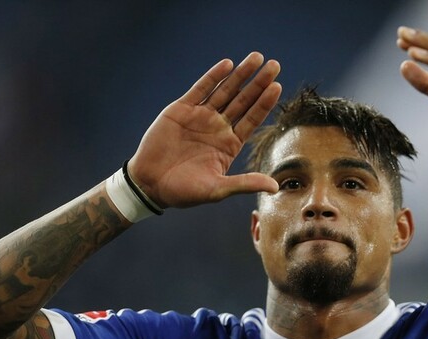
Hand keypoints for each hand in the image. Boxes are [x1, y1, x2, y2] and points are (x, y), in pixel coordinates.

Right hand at [128, 53, 281, 207]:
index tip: (277, 86)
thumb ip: (246, 183)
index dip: (265, 103)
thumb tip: (275, 187)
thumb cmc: (185, 192)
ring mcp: (201, 116)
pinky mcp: (182, 109)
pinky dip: (214, 76)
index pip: (252, 119)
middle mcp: (218, 127)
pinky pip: (201, 89)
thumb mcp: (218, 190)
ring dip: (241, 74)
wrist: (150, 185)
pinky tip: (228, 65)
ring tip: (257, 58)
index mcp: (230, 144)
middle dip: (259, 83)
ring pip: (225, 90)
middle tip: (275, 65)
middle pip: (243, 100)